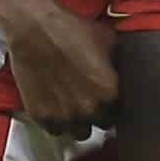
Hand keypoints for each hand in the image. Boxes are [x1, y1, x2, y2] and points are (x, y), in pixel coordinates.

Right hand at [1, 0, 119, 133]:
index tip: (108, 97)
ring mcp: (64, 116)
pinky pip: (55, 130)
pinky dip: (56, 121)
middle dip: (98, 113)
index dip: (114, 104)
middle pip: (101, 124)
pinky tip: (56, 106)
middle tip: (90, 99)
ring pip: (78, 132)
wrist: (35, 28)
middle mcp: (89, 110)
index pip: (121, 112)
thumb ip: (119, 64)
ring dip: (78, 121)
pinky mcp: (41, 116)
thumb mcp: (108, 40)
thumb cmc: (72, 30)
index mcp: (110, 93)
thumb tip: (124, 72)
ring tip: (73, 105)